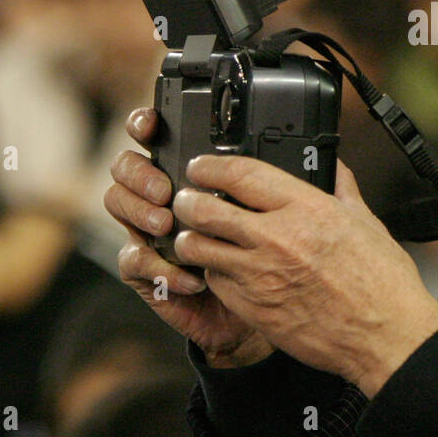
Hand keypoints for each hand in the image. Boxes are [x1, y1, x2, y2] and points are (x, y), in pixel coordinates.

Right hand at [106, 108, 272, 366]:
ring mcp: (150, 231)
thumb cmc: (274, 255)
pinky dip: (158, 266)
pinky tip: (189, 276)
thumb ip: (294, 178)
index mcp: (194, 173)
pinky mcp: (148, 270)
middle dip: (140, 172)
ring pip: (119, 204)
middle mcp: (165, 195)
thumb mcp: (288, 212)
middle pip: (128, 165)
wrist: (264, 312)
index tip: (155, 124)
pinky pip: (133, 260)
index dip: (148, 124)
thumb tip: (317, 150)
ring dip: (139, 212)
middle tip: (166, 189)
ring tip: (168, 225)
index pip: (160, 136)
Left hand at [171, 155, 437, 396]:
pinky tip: (226, 270)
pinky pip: (215, 282)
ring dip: (193, 239)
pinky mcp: (252, 308)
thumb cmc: (381, 283)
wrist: (384, 336)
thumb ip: (343, 188)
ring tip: (199, 236)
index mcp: (307, 209)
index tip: (201, 167)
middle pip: (204, 209)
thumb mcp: (366, 221)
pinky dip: (214, 273)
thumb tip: (333, 166)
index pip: (240, 174)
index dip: (210, 167)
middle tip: (188, 200)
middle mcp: (277, 238)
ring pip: (198, 248)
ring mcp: (260, 275)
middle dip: (188, 201)